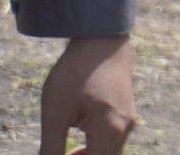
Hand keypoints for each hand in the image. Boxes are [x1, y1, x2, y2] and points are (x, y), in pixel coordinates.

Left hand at [39, 35, 132, 154]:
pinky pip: (112, 140)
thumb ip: (51, 149)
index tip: (53, 153)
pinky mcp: (126, 111)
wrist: (100, 37)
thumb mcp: (55, 114)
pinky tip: (77, 138)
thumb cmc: (75, 73)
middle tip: (56, 152)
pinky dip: (95, 146)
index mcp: (110, 132)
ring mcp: (128, 119)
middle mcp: (125, 129)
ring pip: (109, 152)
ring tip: (65, 150)